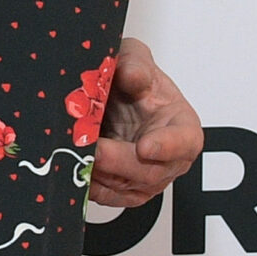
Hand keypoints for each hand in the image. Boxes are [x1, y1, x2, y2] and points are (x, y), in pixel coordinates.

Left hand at [89, 36, 201, 207]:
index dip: (166, 146)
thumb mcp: (136, 60)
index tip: (145, 146)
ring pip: (124, 188)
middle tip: (94, 149)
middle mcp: (170, 158)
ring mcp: (147, 178)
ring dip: (98, 174)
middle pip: (149, 171)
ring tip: (75, 156)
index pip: (184, 141)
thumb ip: (137, 64)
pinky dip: (88, 185)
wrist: (114, 99)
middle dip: (118, 162)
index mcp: (181, 125)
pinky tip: (72, 170)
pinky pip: (106, 196)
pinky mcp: (124, 191)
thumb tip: (131, 75)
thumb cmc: (133, 82)